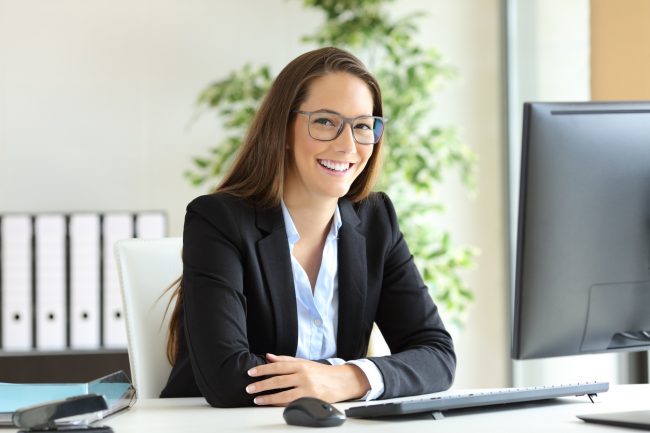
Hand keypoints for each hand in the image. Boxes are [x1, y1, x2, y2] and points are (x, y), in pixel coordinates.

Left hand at [245, 353, 369, 405]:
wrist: (342, 381)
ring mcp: (308, 388)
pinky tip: (271, 404)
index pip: (278, 366)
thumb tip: (268, 357)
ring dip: (268, 397)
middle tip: (249, 388)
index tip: (251, 373)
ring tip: (257, 399)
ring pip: (284, 394)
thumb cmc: (322, 372)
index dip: (263, 369)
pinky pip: (292, 403)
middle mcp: (303, 375)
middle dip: (262, 385)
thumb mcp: (304, 362)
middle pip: (278, 380)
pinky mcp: (312, 399)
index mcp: (300, 365)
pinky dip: (280, 404)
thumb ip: (286, 360)